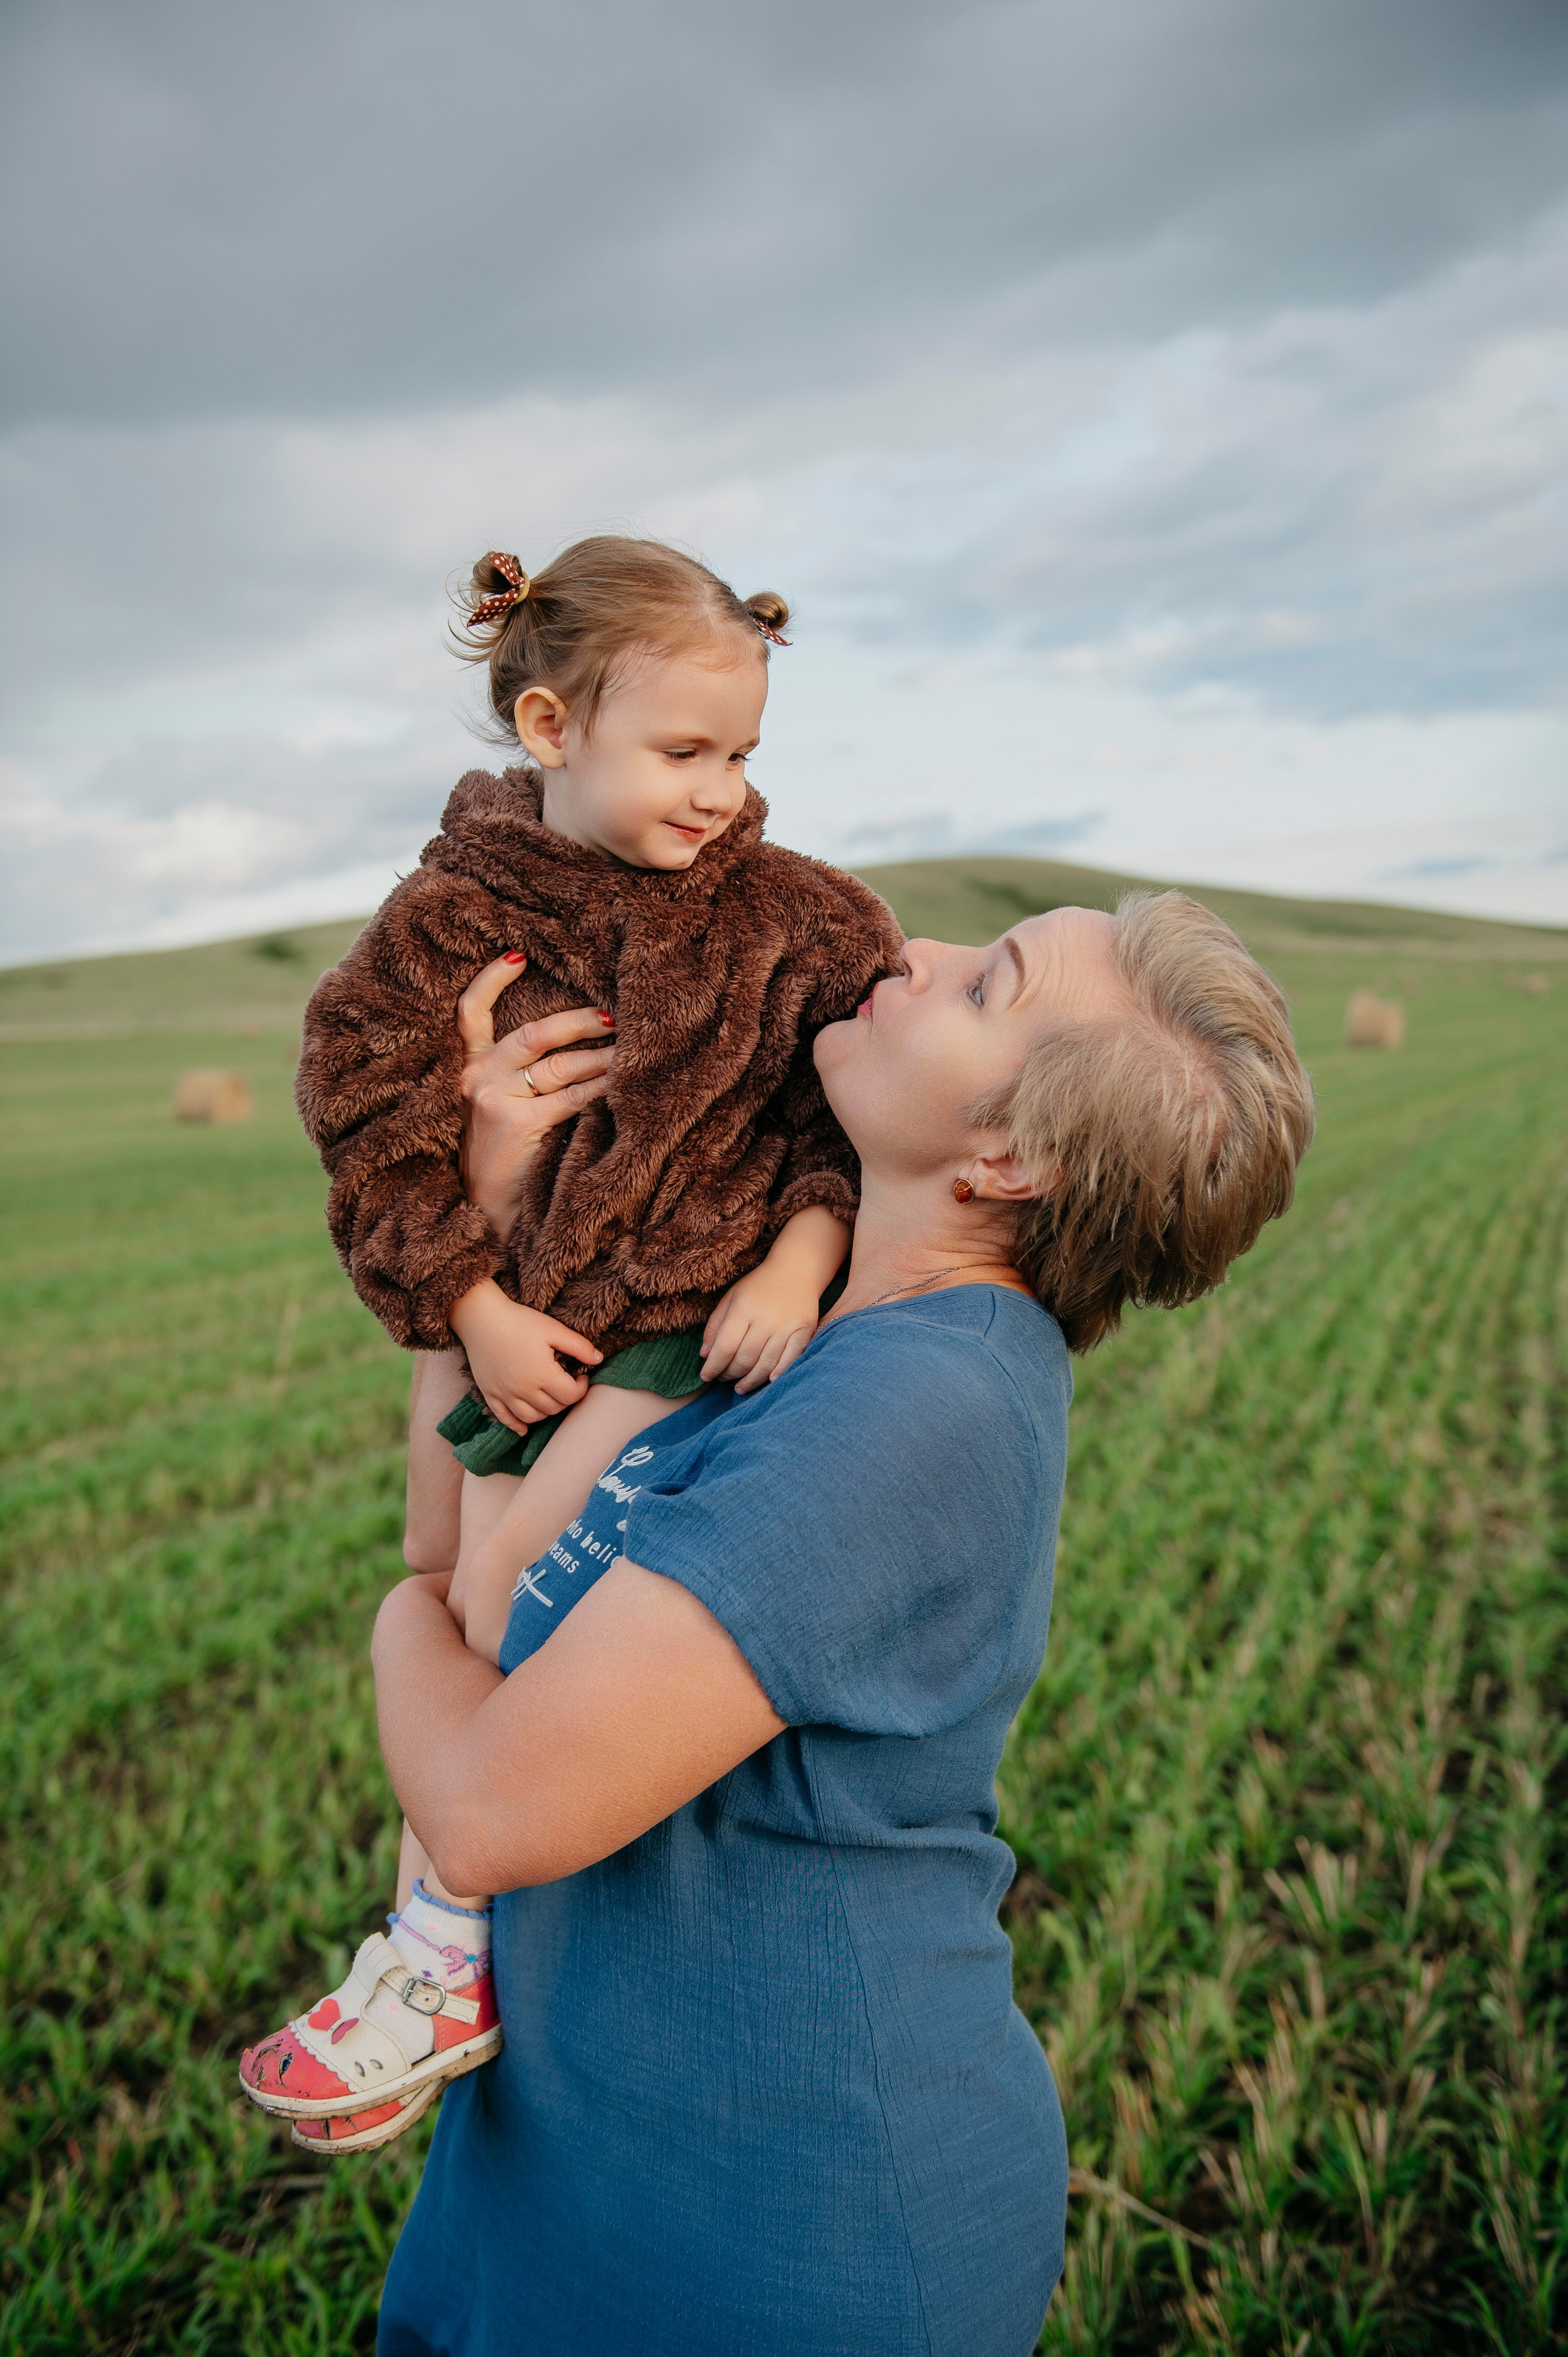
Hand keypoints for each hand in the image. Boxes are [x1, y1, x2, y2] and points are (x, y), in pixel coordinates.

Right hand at [450, 1278, 603, 1432]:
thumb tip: (599, 1359)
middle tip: (566, 1385)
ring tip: (550, 1398)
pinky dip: (517, 1426)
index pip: (571, 1395)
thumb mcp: (553, 1329)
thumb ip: (579, 1346)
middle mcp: (524, 1390)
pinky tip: (524, 1429)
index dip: (581, 1388)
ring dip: (546, 1412)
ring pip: (532, 1417)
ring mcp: (505, 1394)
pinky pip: (505, 1418)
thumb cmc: (519, 1321)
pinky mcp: (490, 1394)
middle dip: (565, 1399)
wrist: (481, 1318)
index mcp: (543, 1374)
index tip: (581, 1377)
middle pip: (553, 1408)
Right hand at [457, 954, 615, 1237]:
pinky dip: (604, 1089)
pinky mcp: (517, 1124)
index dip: (491, 980)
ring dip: (604, 1057)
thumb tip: (583, 1045)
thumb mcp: (497, 1113)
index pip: (470, 1014)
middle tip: (618, 1014)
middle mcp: (477, 1079)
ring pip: (562, 1065)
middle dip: (583, 1020)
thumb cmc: (501, 1166)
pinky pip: (573, 1097)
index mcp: (469, 1071)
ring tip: (635, 1051)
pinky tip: (625, 1086)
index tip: (518, 954)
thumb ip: (521, 1079)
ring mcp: (494, 1100)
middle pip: (536, 1033)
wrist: (482, 1217)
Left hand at [700, 1260, 821, 1394]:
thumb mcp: (731, 1298)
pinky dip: (780, 1372)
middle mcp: (765, 1319)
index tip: (706, 1376)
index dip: (713, 1366)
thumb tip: (705, 1355)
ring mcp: (787, 1326)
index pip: (725, 1347)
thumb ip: (716, 1326)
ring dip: (751, 1380)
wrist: (796, 1270)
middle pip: (744, 1358)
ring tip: (740, 1387)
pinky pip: (792, 1358)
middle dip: (730, 1374)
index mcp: (743, 1309)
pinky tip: (768, 1381)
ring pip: (766, 1363)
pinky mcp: (805, 1330)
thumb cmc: (758, 1286)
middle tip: (723, 1379)